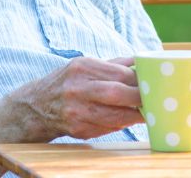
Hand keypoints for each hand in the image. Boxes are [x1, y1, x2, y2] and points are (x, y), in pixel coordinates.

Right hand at [16, 56, 143, 139]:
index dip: (140, 81)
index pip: (120, 74)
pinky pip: (106, 128)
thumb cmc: (69, 82)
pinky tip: (128, 120)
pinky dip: (120, 124)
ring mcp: (75, 111)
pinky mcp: (77, 129)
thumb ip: (116, 64)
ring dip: (134, 115)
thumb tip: (145, 62)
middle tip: (154, 99)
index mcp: (82, 67)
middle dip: (139, 98)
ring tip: (146, 112)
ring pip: (113, 115)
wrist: (36, 106)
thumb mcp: (86, 65)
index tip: (154, 84)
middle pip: (116, 93)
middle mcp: (77, 88)